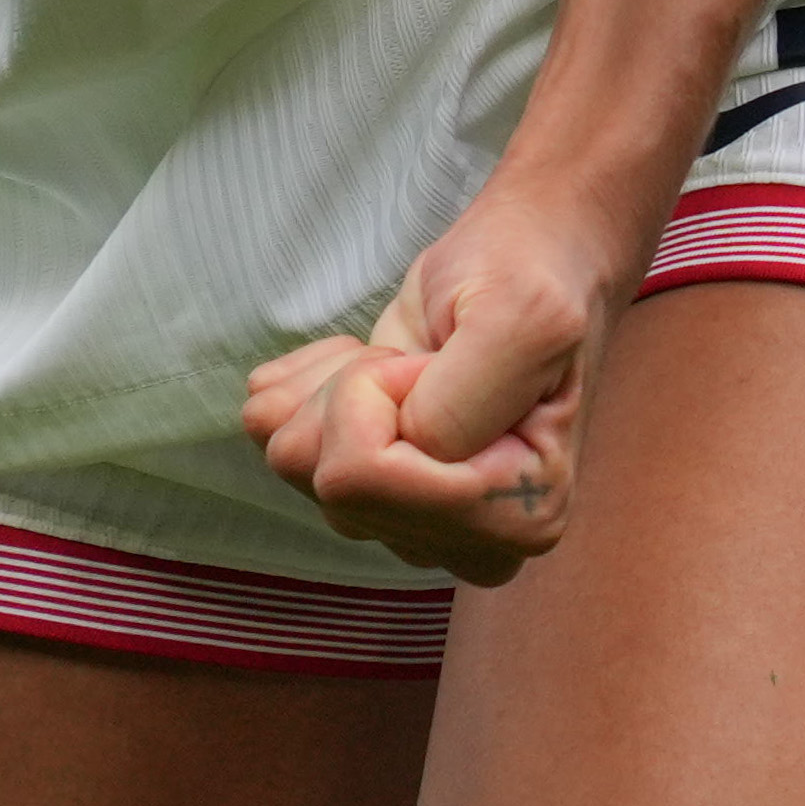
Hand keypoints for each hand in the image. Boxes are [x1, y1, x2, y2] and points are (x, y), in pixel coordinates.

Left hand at [240, 171, 639, 585]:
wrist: (521, 263)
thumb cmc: (529, 279)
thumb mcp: (523, 317)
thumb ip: (461, 400)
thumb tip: (401, 453)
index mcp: (518, 517)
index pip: (364, 475)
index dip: (376, 391)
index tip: (434, 358)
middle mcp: (463, 542)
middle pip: (324, 478)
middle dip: (351, 392)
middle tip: (417, 357)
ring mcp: (408, 524)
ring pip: (293, 461)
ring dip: (330, 386)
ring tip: (397, 360)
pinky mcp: (364, 496)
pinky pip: (274, 441)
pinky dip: (304, 386)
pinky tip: (363, 368)